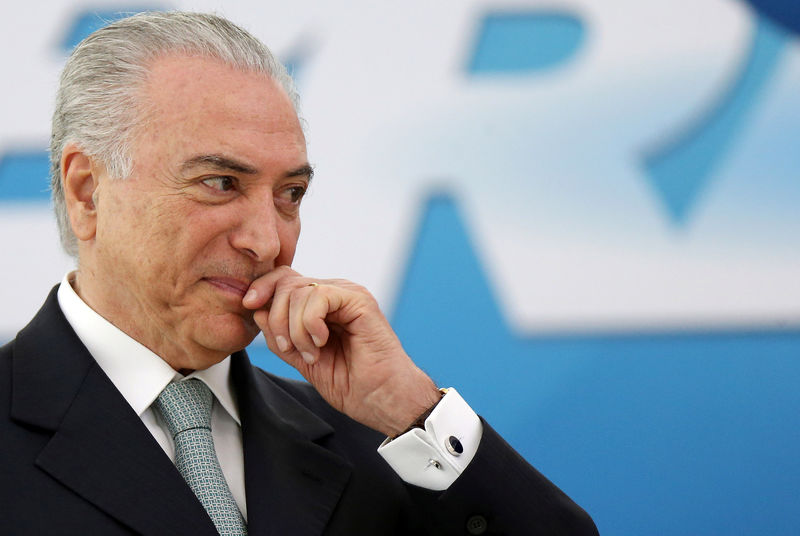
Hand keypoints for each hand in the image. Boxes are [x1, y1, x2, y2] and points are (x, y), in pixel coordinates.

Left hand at [242, 266, 440, 436]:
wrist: (382, 399)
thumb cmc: (352, 384)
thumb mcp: (301, 359)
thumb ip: (280, 335)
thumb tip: (257, 309)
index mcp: (321, 305)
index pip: (284, 280)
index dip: (263, 289)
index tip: (249, 306)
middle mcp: (334, 294)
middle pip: (287, 281)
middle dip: (276, 317)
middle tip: (290, 349)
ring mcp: (348, 294)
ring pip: (299, 290)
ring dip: (295, 329)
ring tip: (311, 354)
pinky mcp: (359, 300)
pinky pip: (319, 296)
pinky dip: (310, 323)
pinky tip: (321, 343)